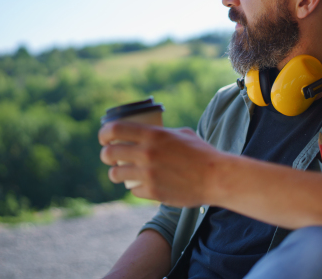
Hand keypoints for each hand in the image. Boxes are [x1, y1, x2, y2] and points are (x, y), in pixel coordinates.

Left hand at [99, 121, 224, 206]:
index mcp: (153, 134)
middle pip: (109, 153)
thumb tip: (150, 134)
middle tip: (110, 157)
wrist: (217, 177)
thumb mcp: (182, 134)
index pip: (115, 129)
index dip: (104, 133)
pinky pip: (133, 190)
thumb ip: (163, 134)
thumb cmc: (203, 153)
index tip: (104, 138)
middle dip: (106, 155)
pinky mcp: (153, 192)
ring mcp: (148, 174)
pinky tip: (142, 186)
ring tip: (119, 173)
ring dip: (115, 173)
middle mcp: (146, 153)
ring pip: (116, 174)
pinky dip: (136, 188)